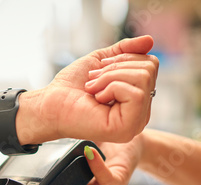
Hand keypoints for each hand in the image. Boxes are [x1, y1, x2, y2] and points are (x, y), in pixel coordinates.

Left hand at [20, 35, 158, 144]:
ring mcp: (136, 122)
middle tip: (93, 81)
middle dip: (115, 68)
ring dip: (110, 77)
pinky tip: (96, 99)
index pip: (150, 64)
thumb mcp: (100, 61)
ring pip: (143, 78)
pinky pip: (136, 94)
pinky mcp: (127, 128)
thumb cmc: (71, 88)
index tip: (99, 70)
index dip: (124, 59)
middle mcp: (141, 113)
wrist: (50, 104)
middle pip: (148, 69)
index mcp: (137, 99)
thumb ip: (125, 50)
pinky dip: (111, 88)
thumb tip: (149, 40)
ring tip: (93, 90)